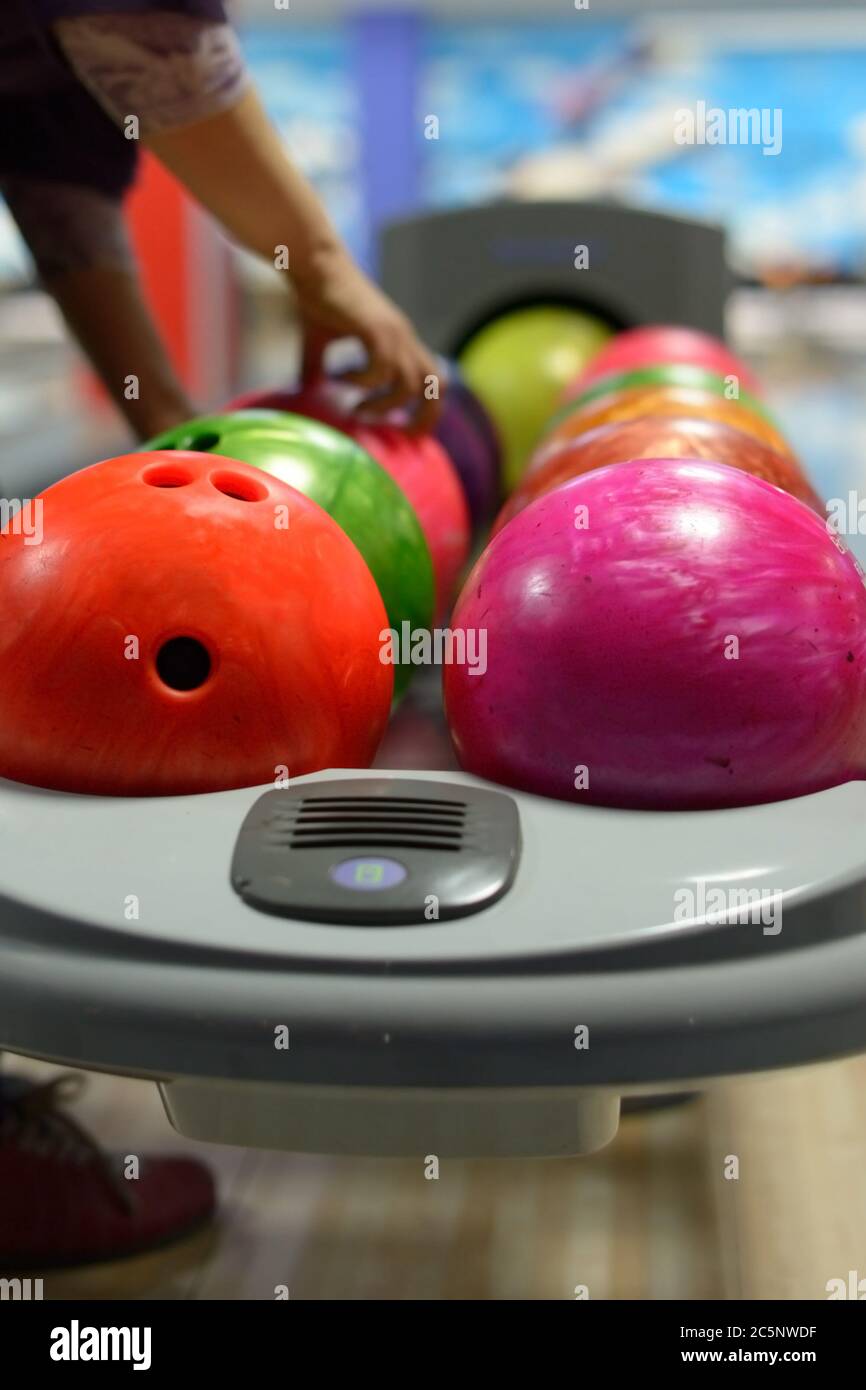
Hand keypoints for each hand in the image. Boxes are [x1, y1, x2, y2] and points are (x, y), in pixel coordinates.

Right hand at [295, 247, 441, 432]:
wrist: (313, 264)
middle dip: (426, 416)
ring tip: (357, 410)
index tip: (410, 432)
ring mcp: (393, 333)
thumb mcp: (318, 343)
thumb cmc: (317, 298)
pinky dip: (363, 383)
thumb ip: (317, 370)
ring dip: (383, 406)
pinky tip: (340, 378)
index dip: (430, 408)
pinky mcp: (376, 329)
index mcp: (400, 340)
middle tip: (402, 436)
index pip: (433, 378)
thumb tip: (304, 392)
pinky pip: (381, 370)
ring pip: (408, 385)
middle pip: (436, 385)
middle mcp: (404, 338)